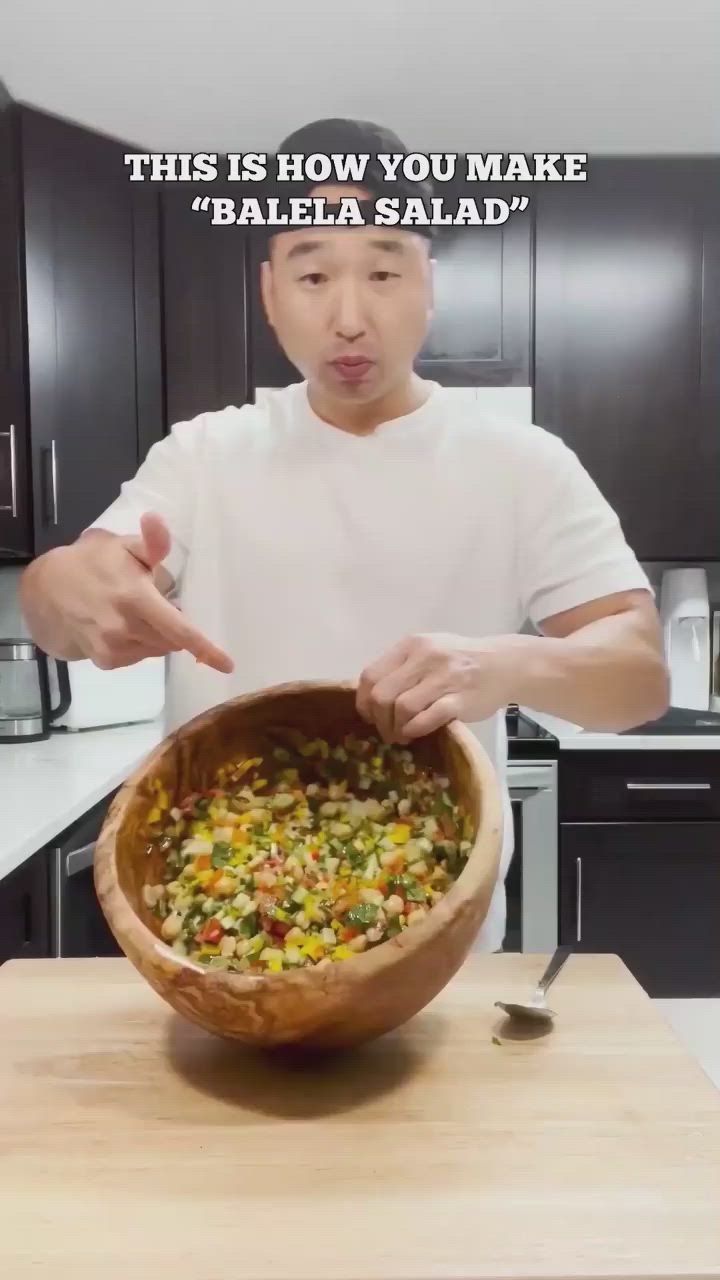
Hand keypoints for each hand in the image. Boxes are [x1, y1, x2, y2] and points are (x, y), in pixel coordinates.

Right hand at [45, 513, 233, 672]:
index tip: (228, 665)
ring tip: (137, 612)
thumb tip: (157, 520)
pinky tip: (124, 626)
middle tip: (160, 605)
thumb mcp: (122, 546)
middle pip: (172, 641)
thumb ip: (150, 542)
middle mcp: (125, 627)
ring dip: (158, 636)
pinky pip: (139, 657)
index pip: (178, 629)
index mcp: (135, 597)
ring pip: (157, 650)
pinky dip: (141, 644)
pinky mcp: (105, 661)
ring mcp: (113, 647)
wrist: (47, 592)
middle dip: (176, 627)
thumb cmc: (93, 564)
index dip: (205, 648)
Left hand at [356, 633, 513, 742]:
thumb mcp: (429, 650)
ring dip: (396, 728)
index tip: (369, 715)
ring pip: (402, 708)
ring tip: (401, 735)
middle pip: (382, 695)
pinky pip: (427, 718)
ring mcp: (444, 678)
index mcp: (411, 645)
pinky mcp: (460, 699)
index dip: (363, 701)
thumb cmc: (460, 660)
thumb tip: (370, 697)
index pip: (371, 675)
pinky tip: (416, 733)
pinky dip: (415, 730)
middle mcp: (425, 658)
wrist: (505, 665)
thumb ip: (401, 667)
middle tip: (386, 731)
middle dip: (378, 720)